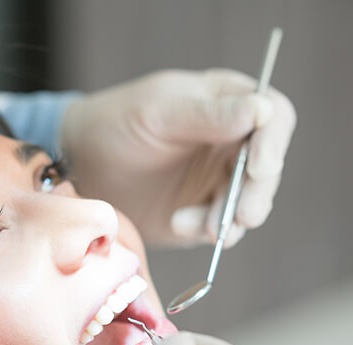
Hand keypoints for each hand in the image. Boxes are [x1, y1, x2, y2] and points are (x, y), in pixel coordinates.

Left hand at [62, 69, 295, 246]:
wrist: (82, 165)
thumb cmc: (116, 124)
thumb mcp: (158, 113)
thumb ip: (208, 115)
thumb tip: (262, 111)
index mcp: (226, 105)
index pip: (272, 118)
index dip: (273, 143)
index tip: (259, 167)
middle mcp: (229, 144)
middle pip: (266, 169)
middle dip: (256, 193)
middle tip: (242, 216)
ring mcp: (216, 181)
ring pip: (248, 203)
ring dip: (231, 218)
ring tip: (202, 227)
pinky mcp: (200, 212)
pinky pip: (219, 226)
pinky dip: (206, 230)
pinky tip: (179, 223)